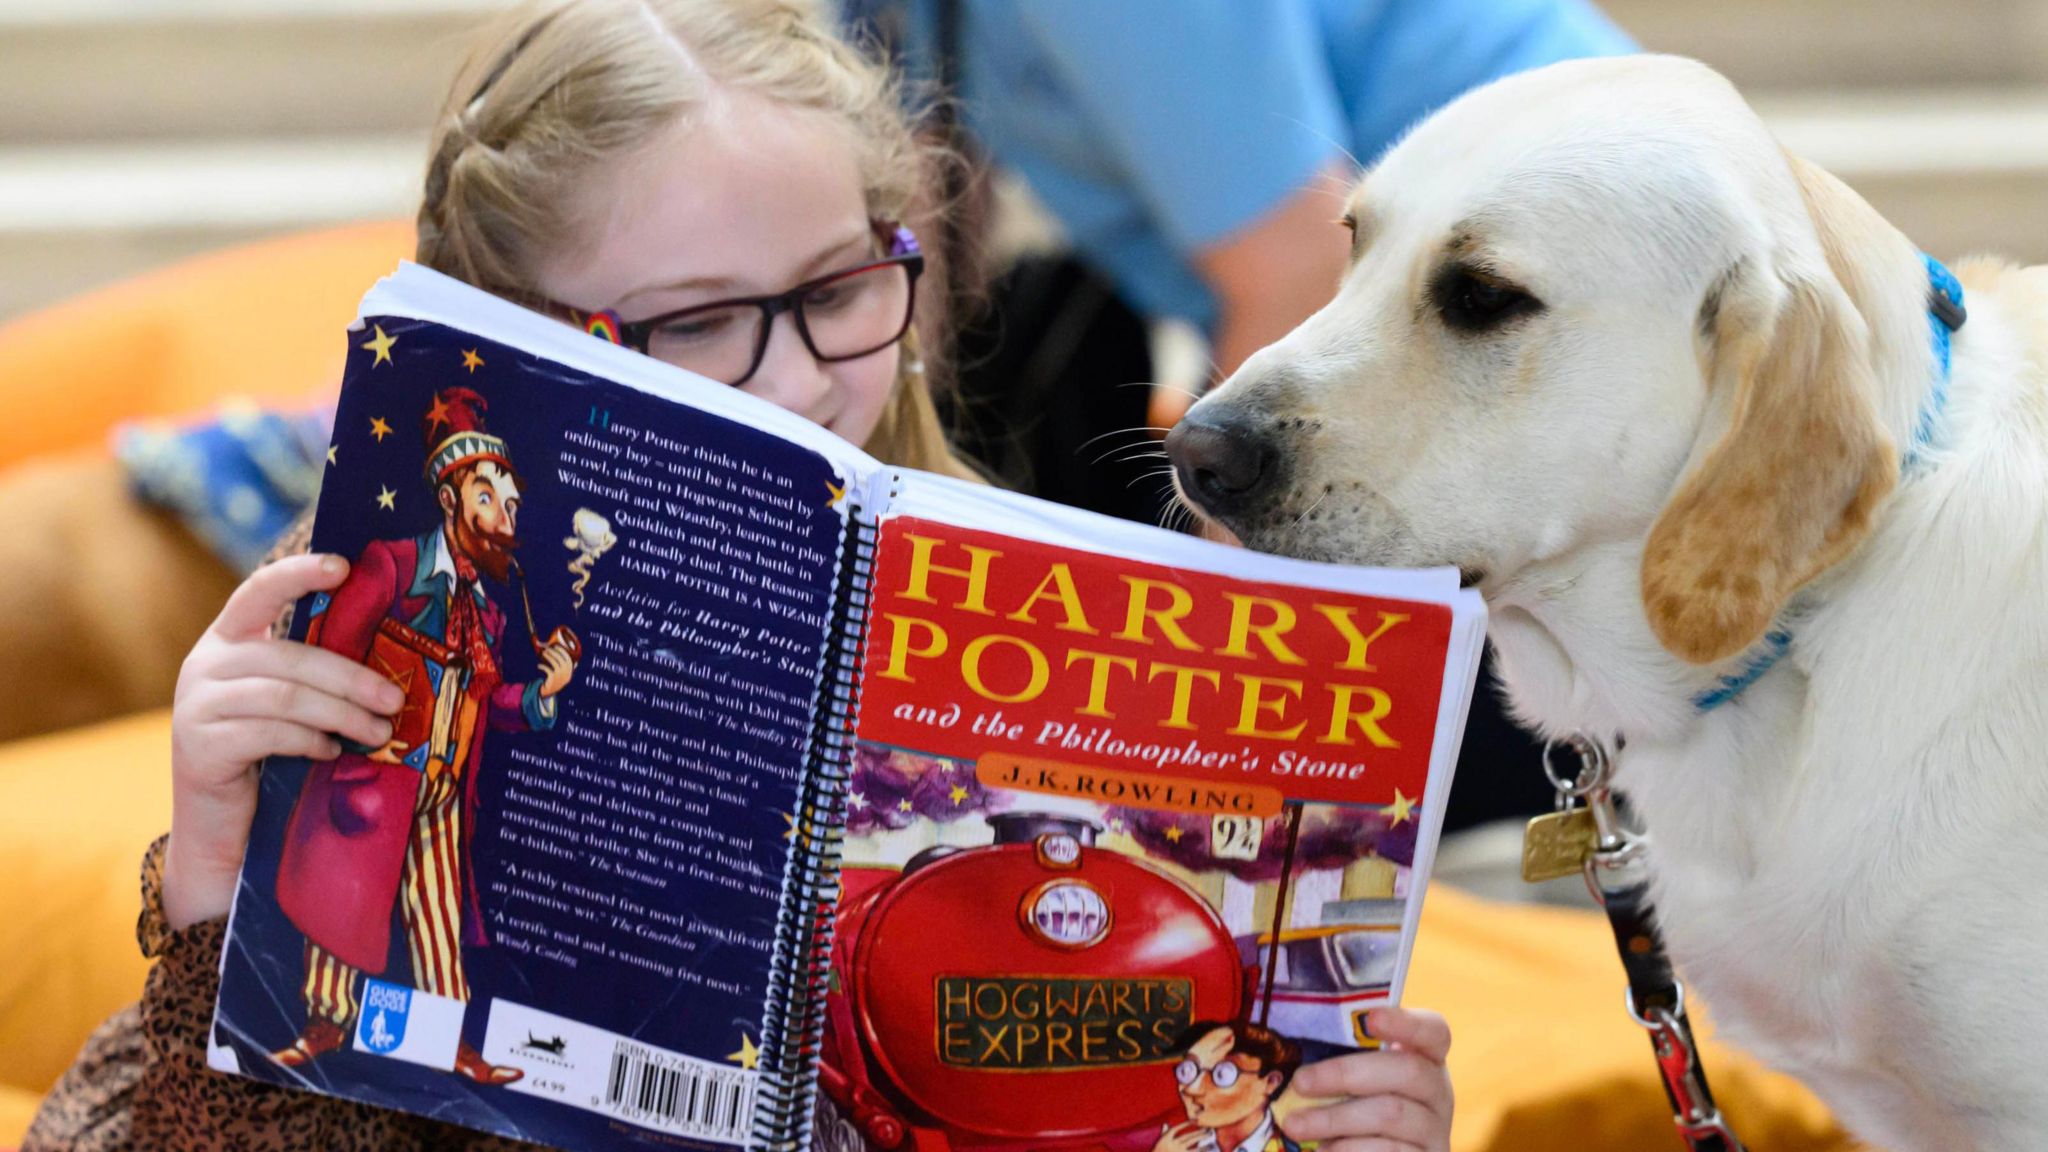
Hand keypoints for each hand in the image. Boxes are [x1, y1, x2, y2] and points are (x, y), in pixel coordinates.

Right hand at [162, 554, 404, 930]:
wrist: (221, 828)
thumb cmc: (268, 757)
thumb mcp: (287, 704)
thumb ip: (314, 675)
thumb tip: (389, 660)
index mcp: (228, 642)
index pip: (259, 592)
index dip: (298, 574)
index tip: (343, 566)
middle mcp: (204, 664)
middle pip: (290, 657)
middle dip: (351, 677)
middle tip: (395, 700)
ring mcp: (195, 704)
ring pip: (285, 696)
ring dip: (341, 714)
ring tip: (377, 732)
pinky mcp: (198, 745)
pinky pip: (268, 733)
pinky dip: (309, 741)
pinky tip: (330, 753)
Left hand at [537, 641, 575, 697]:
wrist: (550, 691)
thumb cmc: (555, 678)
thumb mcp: (562, 673)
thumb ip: (562, 664)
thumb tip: (557, 651)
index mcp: (569, 671)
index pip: (568, 659)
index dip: (563, 652)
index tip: (556, 646)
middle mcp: (566, 673)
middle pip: (561, 660)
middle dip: (554, 652)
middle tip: (547, 649)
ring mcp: (559, 676)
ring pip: (554, 663)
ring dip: (548, 657)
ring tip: (543, 653)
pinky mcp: (552, 679)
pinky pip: (547, 669)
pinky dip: (543, 666)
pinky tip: (539, 665)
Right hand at [1150, 1120, 1204, 1151]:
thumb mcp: (1158, 1143)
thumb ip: (1163, 1133)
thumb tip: (1166, 1124)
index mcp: (1165, 1139)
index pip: (1177, 1128)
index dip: (1186, 1124)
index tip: (1195, 1120)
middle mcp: (1172, 1145)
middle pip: (1189, 1137)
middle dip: (1199, 1133)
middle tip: (1208, 1129)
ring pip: (1193, 1147)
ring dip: (1203, 1143)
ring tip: (1210, 1139)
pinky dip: (1199, 1151)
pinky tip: (1205, 1149)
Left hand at [1285, 1008, 1452, 1151]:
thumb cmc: (1359, 1106)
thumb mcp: (1360, 1078)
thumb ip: (1344, 1056)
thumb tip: (1294, 1045)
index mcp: (1426, 1058)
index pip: (1433, 1031)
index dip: (1406, 1022)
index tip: (1371, 1019)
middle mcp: (1438, 1091)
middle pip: (1407, 1071)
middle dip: (1346, 1074)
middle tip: (1300, 1082)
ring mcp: (1435, 1130)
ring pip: (1390, 1115)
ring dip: (1335, 1118)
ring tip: (1294, 1124)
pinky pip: (1387, 1151)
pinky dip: (1348, 1149)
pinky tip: (1323, 1149)